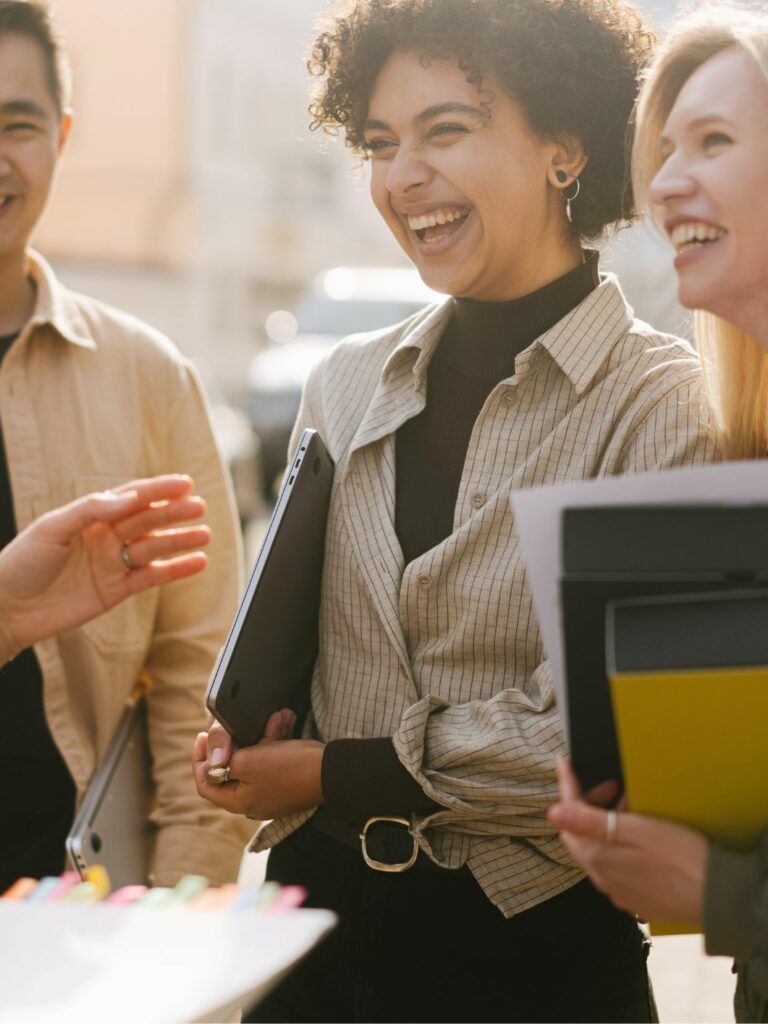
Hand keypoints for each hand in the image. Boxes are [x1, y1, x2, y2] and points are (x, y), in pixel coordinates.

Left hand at [0, 475, 210, 661]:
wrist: (7, 609)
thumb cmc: (21, 563)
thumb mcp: (52, 528)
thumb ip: (92, 510)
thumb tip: (129, 498)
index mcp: (90, 516)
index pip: (131, 497)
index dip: (158, 489)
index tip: (184, 483)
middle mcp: (105, 537)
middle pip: (147, 521)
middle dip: (174, 513)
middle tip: (199, 507)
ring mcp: (113, 563)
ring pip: (154, 548)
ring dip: (180, 540)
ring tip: (205, 534)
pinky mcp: (117, 590)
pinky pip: (152, 577)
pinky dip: (176, 570)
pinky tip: (197, 562)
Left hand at [193, 709, 324, 819]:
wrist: (332, 771)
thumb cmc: (289, 767)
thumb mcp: (249, 761)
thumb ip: (223, 761)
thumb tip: (210, 763)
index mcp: (240, 801)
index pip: (207, 783)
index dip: (200, 759)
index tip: (203, 736)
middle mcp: (253, 801)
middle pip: (231, 770)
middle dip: (238, 741)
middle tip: (238, 724)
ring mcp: (271, 792)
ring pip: (255, 760)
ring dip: (260, 736)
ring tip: (272, 718)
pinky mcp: (287, 783)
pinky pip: (273, 760)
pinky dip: (275, 741)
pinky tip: (283, 722)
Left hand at [548, 757, 706, 924]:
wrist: (718, 897)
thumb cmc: (681, 858)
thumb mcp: (636, 830)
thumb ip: (589, 822)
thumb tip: (552, 813)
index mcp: (597, 856)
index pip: (569, 815)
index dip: (567, 785)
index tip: (564, 763)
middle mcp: (601, 876)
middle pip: (579, 833)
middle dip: (588, 803)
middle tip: (611, 786)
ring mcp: (618, 889)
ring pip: (597, 848)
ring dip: (604, 824)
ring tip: (630, 808)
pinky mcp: (635, 896)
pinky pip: (615, 864)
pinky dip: (618, 844)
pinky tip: (639, 837)